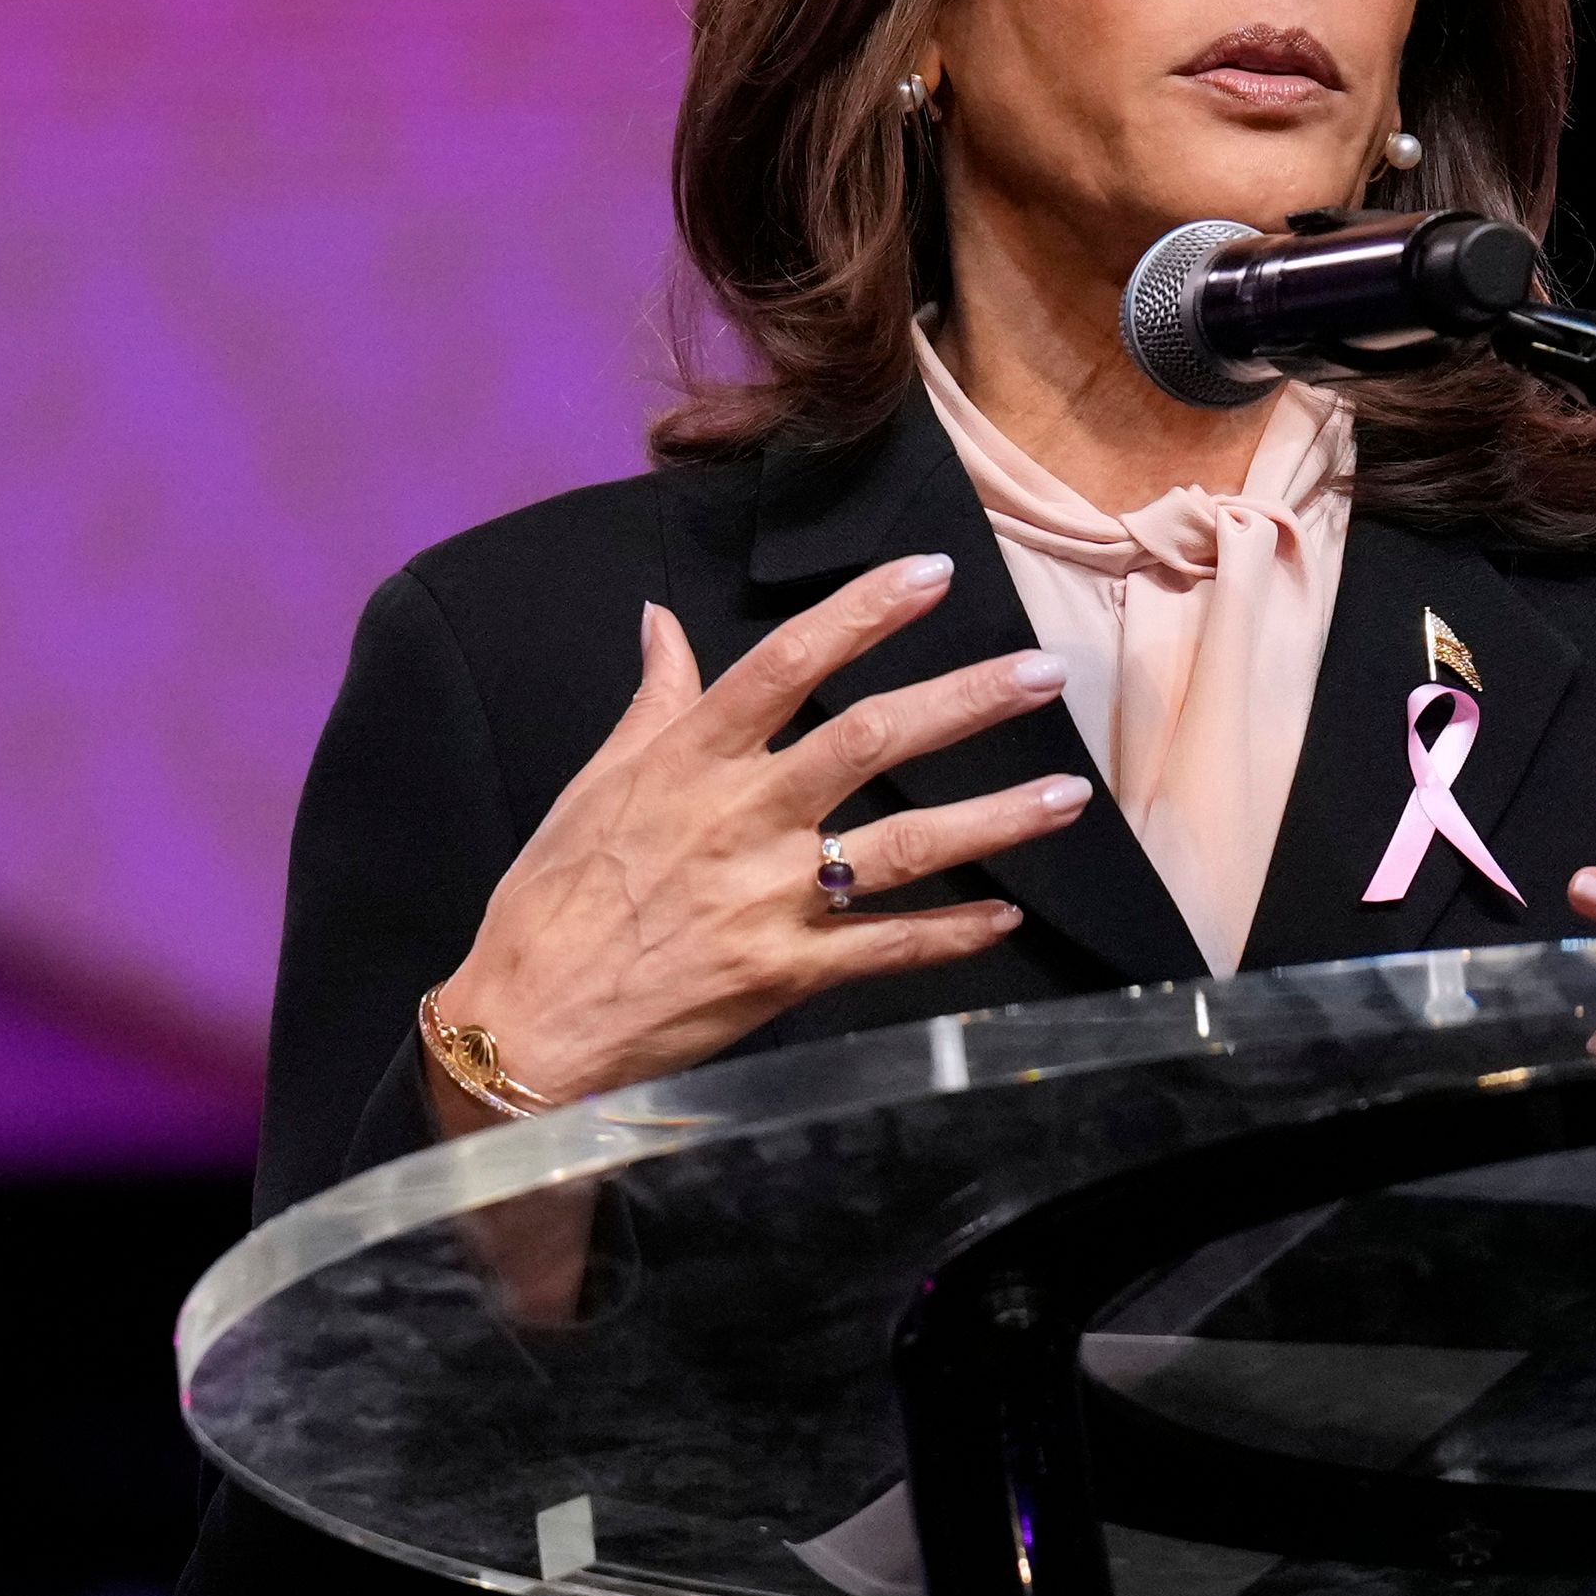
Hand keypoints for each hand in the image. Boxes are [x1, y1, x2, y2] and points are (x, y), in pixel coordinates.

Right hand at [430, 552, 1090, 1124]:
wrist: (526, 1024)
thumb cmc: (555, 898)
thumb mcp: (594, 784)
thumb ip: (652, 701)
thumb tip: (660, 619)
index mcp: (690, 760)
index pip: (787, 661)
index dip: (862, 611)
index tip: (932, 571)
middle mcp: (741, 818)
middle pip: (872, 739)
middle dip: (967, 701)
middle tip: (1045, 673)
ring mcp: (768, 897)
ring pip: (905, 844)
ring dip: (994, 819)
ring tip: (1069, 794)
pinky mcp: (785, 972)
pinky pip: (888, 948)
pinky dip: (952, 935)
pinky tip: (1008, 915)